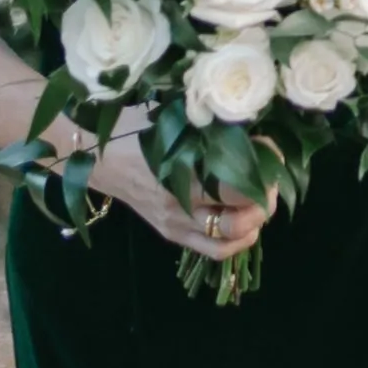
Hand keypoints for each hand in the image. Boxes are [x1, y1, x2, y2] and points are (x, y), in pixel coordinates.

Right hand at [83, 118, 269, 262]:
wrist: (96, 155)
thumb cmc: (134, 127)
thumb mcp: (172, 118)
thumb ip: (211, 124)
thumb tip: (254, 122)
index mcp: (178, 174)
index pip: (237, 188)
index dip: (264, 170)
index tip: (271, 148)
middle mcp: (178, 207)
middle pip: (239, 222)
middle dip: (265, 201)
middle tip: (271, 179)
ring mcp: (175, 225)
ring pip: (229, 242)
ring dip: (254, 224)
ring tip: (261, 200)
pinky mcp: (171, 233)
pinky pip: (212, 249)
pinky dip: (237, 240)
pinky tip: (246, 221)